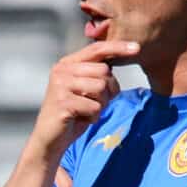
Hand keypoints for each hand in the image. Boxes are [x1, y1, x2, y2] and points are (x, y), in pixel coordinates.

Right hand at [31, 39, 139, 155]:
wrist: (50, 139)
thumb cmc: (72, 114)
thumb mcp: (85, 89)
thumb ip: (97, 74)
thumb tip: (120, 58)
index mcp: (67, 64)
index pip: (97, 49)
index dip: (118, 47)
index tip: (137, 47)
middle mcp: (62, 70)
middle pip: (104, 71)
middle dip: (109, 90)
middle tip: (96, 103)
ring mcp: (60, 86)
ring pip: (101, 88)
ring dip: (101, 105)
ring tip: (87, 111)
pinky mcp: (63, 103)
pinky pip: (95, 107)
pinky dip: (93, 117)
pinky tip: (81, 120)